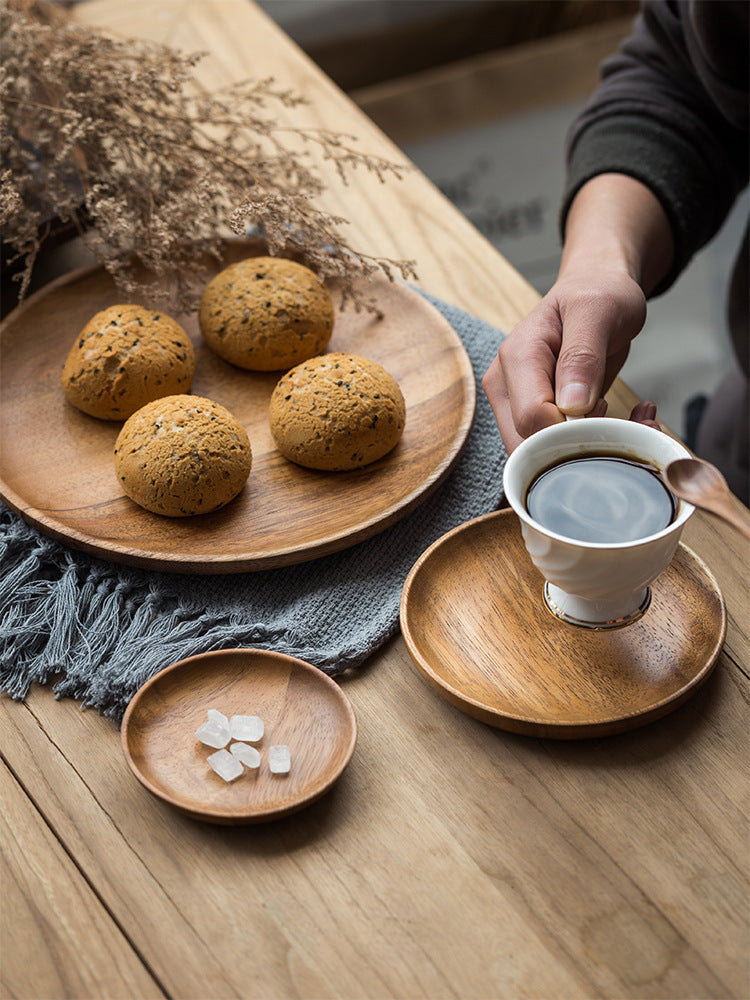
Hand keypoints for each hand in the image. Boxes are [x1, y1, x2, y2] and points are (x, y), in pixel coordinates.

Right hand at [482, 265, 647, 450]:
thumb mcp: (598, 310)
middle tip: (631, 424)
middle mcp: (508, 387)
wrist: (596, 289)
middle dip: (582, 446)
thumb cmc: (597, 292)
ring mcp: (519, 405)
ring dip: (593, 449)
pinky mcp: (537, 419)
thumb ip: (582, 354)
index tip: (608, 410)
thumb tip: (571, 405)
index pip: (532, 418)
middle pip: (530, 447)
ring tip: (636, 421)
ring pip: (543, 456)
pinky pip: (557, 450)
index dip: (573, 428)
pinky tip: (626, 420)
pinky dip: (595, 444)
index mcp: (517, 358)